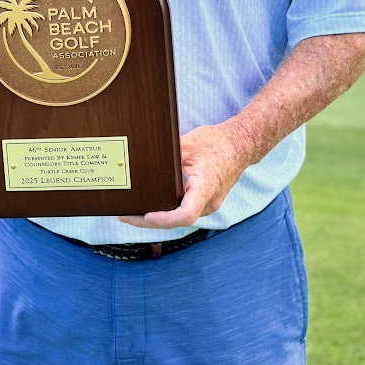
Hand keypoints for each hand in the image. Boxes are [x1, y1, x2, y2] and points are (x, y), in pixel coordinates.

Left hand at [118, 121, 249, 229]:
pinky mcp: (205, 202)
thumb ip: (168, 154)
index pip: (186, 214)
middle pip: (177, 221)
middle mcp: (209, 202)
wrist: (240, 145)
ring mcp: (208, 204)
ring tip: (131, 213)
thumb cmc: (217, 143)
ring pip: (179, 219)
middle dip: (149, 222)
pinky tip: (150, 206)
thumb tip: (143, 156)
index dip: (165, 219)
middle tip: (124, 216)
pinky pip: (184, 212)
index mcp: (206, 187)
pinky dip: (167, 212)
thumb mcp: (189, 143)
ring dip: (157, 219)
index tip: (146, 215)